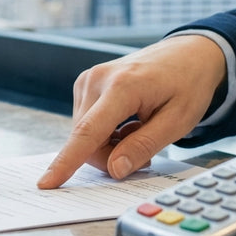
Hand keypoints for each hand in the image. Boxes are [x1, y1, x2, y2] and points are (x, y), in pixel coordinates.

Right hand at [37, 35, 226, 187]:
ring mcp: (88, 80)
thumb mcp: (178, 121)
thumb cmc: (187, 84)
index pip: (88, 132)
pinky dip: (105, 133)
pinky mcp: (86, 84)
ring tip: (140, 131)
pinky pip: (87, 124)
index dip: (67, 162)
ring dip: (109, 145)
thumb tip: (114, 170)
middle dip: (110, 157)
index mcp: (122, 86)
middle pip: (86, 139)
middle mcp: (97, 80)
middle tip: (145, 155)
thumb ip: (144, 146)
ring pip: (84, 135)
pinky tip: (129, 123)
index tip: (47, 183)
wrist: (188, 53)